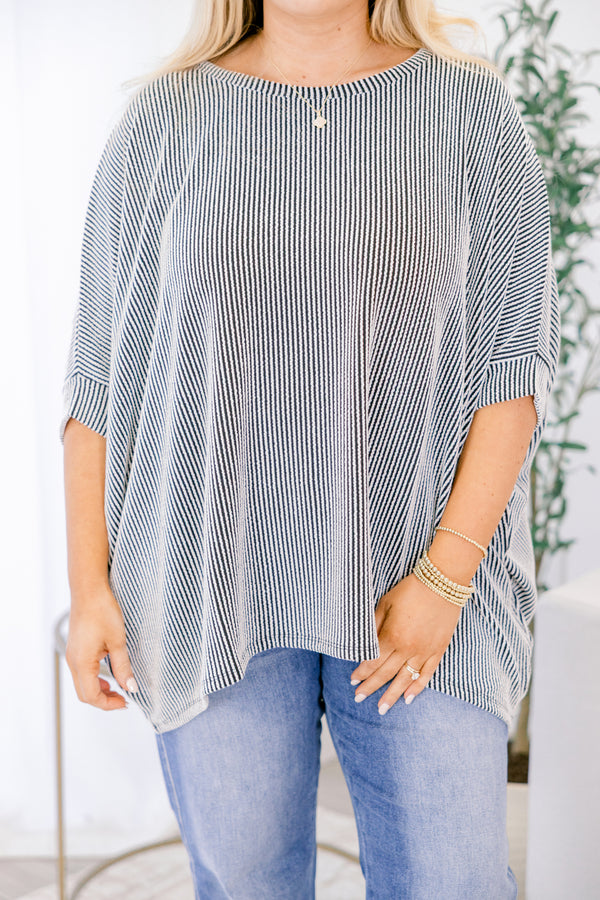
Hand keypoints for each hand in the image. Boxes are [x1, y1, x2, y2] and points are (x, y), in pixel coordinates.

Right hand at [65, 586, 138, 711]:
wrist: (89, 590)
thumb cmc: (101, 611)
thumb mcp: (118, 641)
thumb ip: (123, 667)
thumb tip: (130, 687)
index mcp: (82, 663)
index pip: (92, 696)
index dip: (109, 704)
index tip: (126, 702)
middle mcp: (73, 662)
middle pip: (84, 694)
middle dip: (104, 700)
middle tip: (123, 699)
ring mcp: (72, 655)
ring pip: (82, 684)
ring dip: (99, 690)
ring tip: (118, 688)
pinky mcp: (76, 648)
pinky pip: (82, 672)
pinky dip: (94, 679)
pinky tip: (109, 673)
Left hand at [349, 572, 462, 712]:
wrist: (443, 583)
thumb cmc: (410, 590)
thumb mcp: (385, 603)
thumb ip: (374, 624)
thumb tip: (364, 642)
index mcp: (392, 636)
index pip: (372, 661)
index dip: (361, 672)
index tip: (352, 681)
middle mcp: (407, 648)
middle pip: (385, 673)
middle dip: (370, 687)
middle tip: (358, 698)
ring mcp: (424, 652)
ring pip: (405, 680)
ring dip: (391, 695)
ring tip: (381, 709)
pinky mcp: (438, 650)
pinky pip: (426, 674)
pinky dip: (417, 688)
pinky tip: (408, 699)